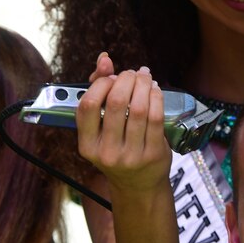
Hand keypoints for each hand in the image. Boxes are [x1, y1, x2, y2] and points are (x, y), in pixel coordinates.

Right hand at [77, 57, 171, 191]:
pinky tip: (155, 90)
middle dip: (126, 79)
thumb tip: (104, 58)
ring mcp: (130, 155)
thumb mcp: (101, 126)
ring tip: (145, 77)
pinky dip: (156, 97)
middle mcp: (106, 152)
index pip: (87, 105)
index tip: (110, 78)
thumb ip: (98, 89)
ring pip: (138, 108)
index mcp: (87, 145)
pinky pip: (156, 117)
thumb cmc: (116, 146)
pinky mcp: (152, 154)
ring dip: (143, 84)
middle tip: (132, 74)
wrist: (138, 184)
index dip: (100, 85)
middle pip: (116, 102)